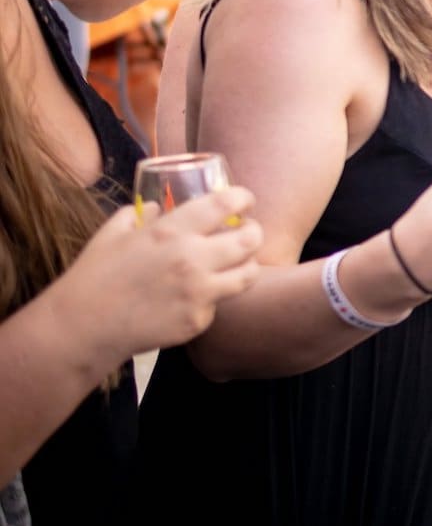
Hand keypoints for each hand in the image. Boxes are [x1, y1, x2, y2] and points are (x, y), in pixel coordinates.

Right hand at [67, 187, 263, 356]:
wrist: (83, 327)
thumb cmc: (94, 275)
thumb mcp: (113, 232)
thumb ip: (141, 214)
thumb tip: (161, 207)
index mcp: (171, 232)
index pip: (226, 204)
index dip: (243, 198)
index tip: (244, 200)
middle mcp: (192, 259)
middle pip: (250, 239)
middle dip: (255, 232)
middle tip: (249, 231)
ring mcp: (199, 293)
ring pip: (249, 274)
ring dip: (248, 265)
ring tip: (239, 262)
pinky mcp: (198, 320)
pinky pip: (218, 303)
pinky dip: (212, 298)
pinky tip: (196, 296)